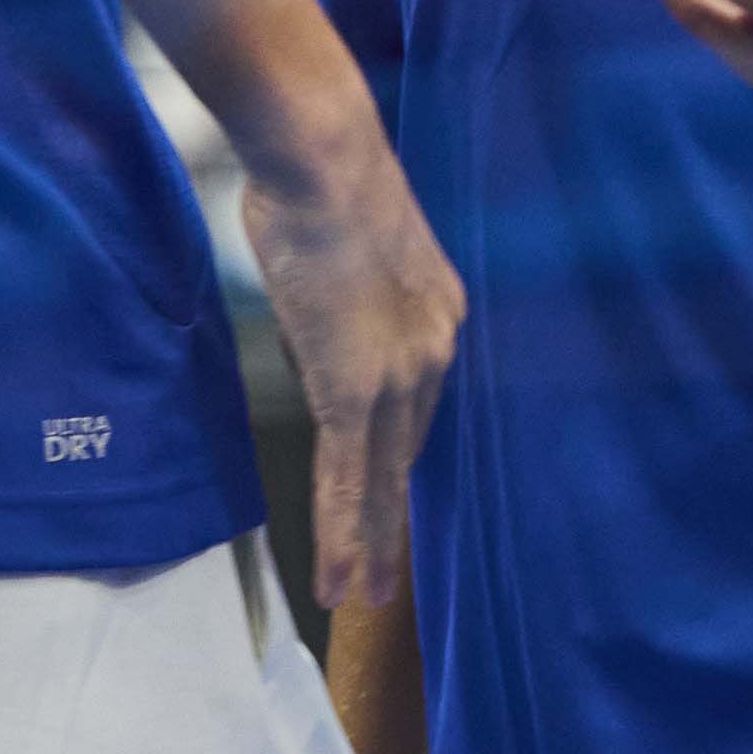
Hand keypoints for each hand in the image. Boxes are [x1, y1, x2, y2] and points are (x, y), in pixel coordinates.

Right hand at [242, 113, 464, 611]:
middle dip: (393, 510)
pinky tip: (337, 579)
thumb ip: (342, 292)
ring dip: (370, 542)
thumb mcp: (345, 242)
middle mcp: (433, 350)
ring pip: (383, 479)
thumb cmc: (318, 175)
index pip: (413, 397)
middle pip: (407, 448)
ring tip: (360, 594)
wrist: (324, 159)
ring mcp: (397, 377)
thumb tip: (316, 317)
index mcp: (436, 310)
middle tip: (385, 570)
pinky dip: (343, 534)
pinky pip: (349, 481)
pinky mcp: (356, 393)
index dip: (396, 446)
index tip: (385, 481)